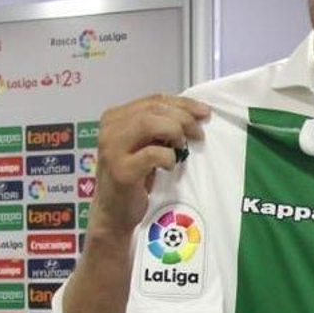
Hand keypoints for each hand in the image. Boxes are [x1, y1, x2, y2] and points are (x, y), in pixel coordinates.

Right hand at [91, 93, 210, 238]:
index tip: (204, 112)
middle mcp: (109, 129)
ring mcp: (112, 149)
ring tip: (182, 147)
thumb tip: (195, 114)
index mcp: (114, 117)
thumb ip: (159, 127)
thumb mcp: (144, 145)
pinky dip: (168, 157)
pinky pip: (152, 154)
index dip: (182, 103)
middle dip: (183, 117)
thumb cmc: (134, 177)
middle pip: (153, 109)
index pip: (153, 100)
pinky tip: (170, 166)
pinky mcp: (121, 170)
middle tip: (198, 133)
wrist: (115, 212)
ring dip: (174, 132)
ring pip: (149, 124)